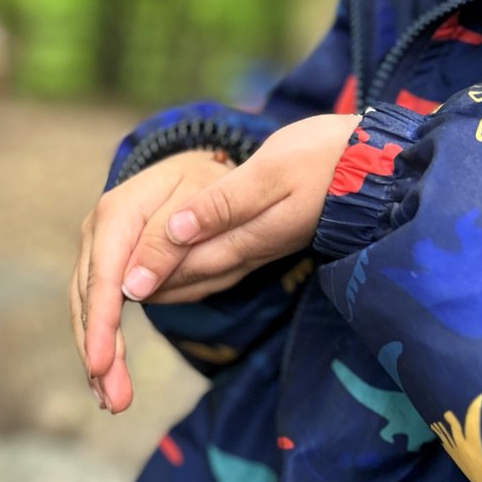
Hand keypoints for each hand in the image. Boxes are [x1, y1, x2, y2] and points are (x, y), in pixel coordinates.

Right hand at [69, 149, 234, 412]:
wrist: (199, 167)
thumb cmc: (206, 184)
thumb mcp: (199, 201)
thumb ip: (168, 242)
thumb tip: (134, 288)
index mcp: (119, 212)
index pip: (104, 275)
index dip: (101, 323)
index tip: (103, 364)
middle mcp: (97, 231)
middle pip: (89, 300)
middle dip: (98, 352)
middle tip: (114, 401)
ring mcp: (97, 249)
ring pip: (87, 310)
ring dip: (98, 357)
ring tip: (112, 401)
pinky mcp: (105, 265)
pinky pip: (97, 309)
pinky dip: (102, 343)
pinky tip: (107, 379)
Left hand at [121, 112, 361, 302]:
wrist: (376, 169)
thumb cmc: (327, 160)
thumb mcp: (272, 173)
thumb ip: (222, 204)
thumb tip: (175, 230)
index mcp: (245, 235)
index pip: (179, 260)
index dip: (141, 276)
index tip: (108, 296)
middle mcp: (246, 251)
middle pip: (182, 280)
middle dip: (146, 296)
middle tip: (104, 321)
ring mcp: (256, 250)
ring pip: (195, 278)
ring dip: (160, 292)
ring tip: (123, 303)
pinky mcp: (262, 242)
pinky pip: (211, 269)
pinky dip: (182, 277)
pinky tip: (166, 276)